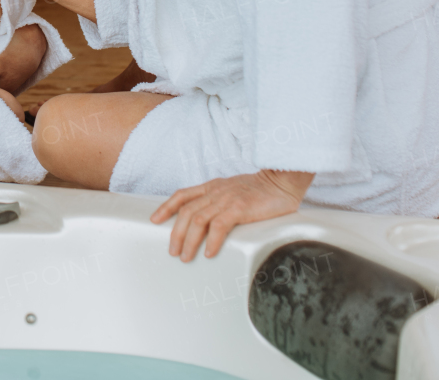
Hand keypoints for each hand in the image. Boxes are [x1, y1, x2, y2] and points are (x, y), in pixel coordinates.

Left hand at [152, 170, 313, 260]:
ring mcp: (226, 199)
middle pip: (186, 212)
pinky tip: (210, 253)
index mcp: (212, 186)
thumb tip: (211, 218)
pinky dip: (212, 241)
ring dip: (189, 241)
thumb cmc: (262, 189)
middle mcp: (215, 192)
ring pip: (198, 221)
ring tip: (186, 257)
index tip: (155, 220)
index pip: (182, 195)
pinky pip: (219, 226)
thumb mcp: (233, 189)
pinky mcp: (240, 208)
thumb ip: (220, 199)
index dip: (167, 207)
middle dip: (175, 233)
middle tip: (173, 251)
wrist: (283, 180)